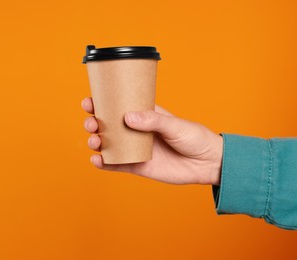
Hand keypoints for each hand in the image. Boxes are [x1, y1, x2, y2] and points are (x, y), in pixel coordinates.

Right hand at [82, 97, 222, 184]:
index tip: (89, 102)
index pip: (120, 106)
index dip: (102, 103)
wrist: (207, 163)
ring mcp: (136, 149)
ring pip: (110, 145)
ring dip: (96, 142)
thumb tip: (128, 117)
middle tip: (92, 124)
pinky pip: (117, 165)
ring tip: (95, 142)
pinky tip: (97, 160)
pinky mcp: (138, 166)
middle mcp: (137, 131)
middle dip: (95, 123)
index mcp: (145, 115)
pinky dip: (104, 164)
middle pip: (109, 125)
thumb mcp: (175, 125)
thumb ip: (153, 121)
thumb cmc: (194, 138)